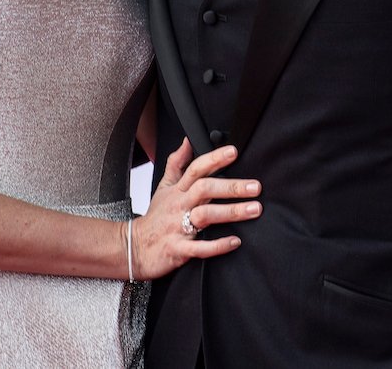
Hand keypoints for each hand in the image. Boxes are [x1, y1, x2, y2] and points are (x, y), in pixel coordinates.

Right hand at [130, 139, 261, 279]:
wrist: (135, 248)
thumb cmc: (155, 217)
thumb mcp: (163, 186)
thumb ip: (177, 163)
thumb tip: (188, 141)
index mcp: (178, 190)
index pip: (196, 168)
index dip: (214, 159)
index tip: (233, 152)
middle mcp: (179, 205)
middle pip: (204, 189)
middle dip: (231, 187)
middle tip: (255, 186)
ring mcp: (178, 227)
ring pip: (205, 216)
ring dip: (230, 212)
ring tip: (254, 209)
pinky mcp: (179, 250)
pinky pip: (200, 248)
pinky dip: (217, 245)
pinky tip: (235, 241)